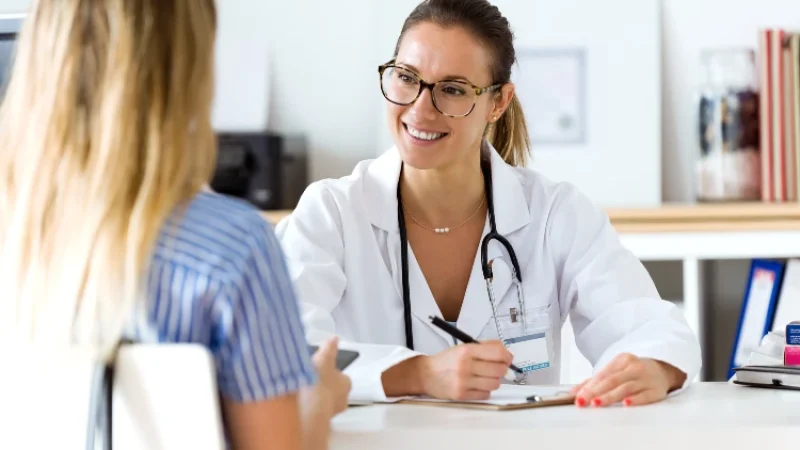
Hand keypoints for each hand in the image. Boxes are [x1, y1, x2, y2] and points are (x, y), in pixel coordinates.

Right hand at [301, 336, 351, 417]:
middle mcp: (342, 399)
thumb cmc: (318, 383)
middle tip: (310, 380)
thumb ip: (329, 348)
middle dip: (324, 386)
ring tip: (301, 391)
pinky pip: (314, 412)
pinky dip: (308, 408)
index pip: (342, 377)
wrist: (309, 407)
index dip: (331, 372)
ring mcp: (331, 411)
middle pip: (334, 391)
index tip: (321, 369)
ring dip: (316, 398)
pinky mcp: (319, 420)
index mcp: (346, 383)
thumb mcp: (323, 358)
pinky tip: (298, 402)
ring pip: (324, 402)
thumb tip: (334, 338)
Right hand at [418, 340, 512, 400]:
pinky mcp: (462, 395)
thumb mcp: (463, 347)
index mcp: (466, 350)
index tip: (508, 358)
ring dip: (493, 380)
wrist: (426, 374)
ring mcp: (464, 382)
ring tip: (485, 377)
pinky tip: (477, 385)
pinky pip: (486, 394)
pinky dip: (485, 390)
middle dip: (502, 369)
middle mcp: (465, 365)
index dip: (507, 356)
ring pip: (495, 383)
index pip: (497, 352)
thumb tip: (506, 353)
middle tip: (496, 368)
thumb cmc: (447, 360)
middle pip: (499, 369)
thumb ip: (484, 347)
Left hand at [570, 353, 686, 407]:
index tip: (578, 396)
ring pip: (626, 387)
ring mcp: (646, 378)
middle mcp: (634, 367)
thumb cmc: (634, 372)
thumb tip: (574, 392)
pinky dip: (635, 400)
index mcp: (622, 360)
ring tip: (597, 403)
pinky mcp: (656, 390)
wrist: (663, 369)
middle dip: (596, 392)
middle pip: (612, 380)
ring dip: (610, 396)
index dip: (589, 386)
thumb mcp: (615, 371)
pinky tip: (626, 404)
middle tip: (584, 401)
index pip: (603, 374)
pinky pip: (645, 395)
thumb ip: (594, 381)